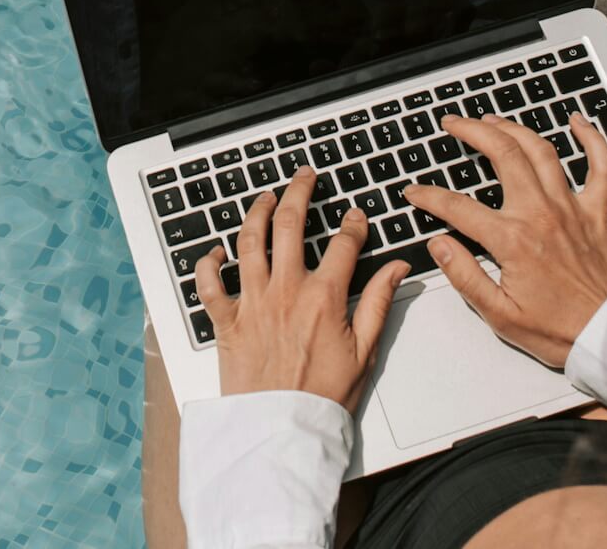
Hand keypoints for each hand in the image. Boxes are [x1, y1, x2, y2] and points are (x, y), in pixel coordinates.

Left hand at [194, 166, 410, 414]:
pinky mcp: (226, 321)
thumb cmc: (323, 396)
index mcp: (324, 297)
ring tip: (265, 197)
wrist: (283, 430)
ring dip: (256, 212)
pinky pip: (209, 283)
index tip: (355, 216)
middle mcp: (285, 291)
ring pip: (248, 241)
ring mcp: (252, 303)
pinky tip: (216, 251)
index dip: (353, 223)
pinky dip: (208, 263)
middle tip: (304, 177)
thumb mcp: (365, 350)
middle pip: (291, 224)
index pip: (343, 243)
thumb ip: (380, 303)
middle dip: (299, 192)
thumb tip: (398, 269)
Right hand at [404, 112, 606, 366]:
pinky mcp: (598, 212)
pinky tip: (578, 121)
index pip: (458, 206)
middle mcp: (542, 214)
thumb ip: (464, 275)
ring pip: (541, 151)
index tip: (415, 192)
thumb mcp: (500, 314)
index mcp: (513, 240)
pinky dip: (591, 139)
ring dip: (513, 128)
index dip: (429, 196)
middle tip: (453, 123)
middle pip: (502, 154)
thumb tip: (439, 245)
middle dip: (472, 131)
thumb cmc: (562, 330)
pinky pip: (601, 165)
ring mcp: (572, 208)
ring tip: (492, 119)